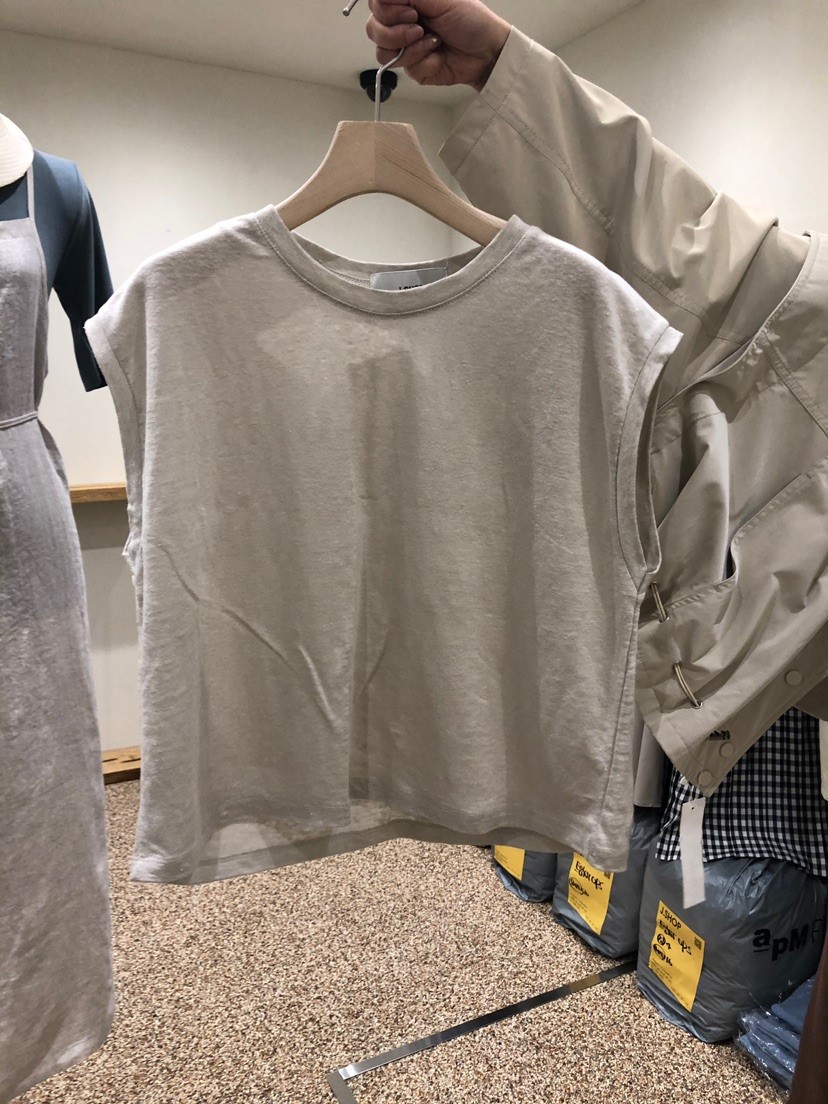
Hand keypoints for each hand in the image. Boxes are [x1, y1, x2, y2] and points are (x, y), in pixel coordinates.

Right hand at [366, 0, 511, 91]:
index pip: (376, 4)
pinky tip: (439, 55)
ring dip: (411, 49)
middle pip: (374, 30)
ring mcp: (406, 47)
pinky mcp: (414, 68)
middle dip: (396, 32)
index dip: (387, 10)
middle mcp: (402, 23)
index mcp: (406, 2)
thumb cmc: (470, 20)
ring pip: (383, 53)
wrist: (486, 52)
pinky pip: (406, 69)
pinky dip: (425, 62)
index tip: (411, 11)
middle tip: (420, 28)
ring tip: (433, 42)